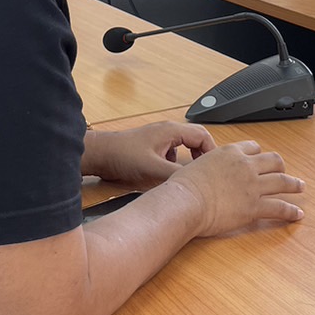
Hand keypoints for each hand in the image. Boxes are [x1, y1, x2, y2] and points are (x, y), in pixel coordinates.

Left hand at [83, 123, 214, 187]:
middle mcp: (168, 130)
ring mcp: (160, 137)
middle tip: (207, 171)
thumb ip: (174, 175)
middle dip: (204, 154)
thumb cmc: (122, 156)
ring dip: (191, 158)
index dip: (211, 153)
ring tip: (191, 174)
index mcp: (172, 131)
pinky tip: (170, 174)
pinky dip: (177, 161)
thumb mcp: (152, 169)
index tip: (213, 168)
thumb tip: (193, 184)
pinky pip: (173, 150)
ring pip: (185, 144)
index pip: (203, 137)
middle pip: (197, 138)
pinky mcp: (153, 145)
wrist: (101, 154)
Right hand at [174, 140, 304, 234]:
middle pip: (272, 160)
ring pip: (281, 181)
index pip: (252, 148)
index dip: (258, 154)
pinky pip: (279, 207)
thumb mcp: (193, 166)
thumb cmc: (183, 187)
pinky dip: (291, 211)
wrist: (185, 201)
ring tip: (300, 186)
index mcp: (229, 153)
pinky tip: (297, 214)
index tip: (261, 158)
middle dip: (280, 165)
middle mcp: (245, 165)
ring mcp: (252, 185)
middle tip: (284, 171)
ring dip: (293, 184)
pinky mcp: (254, 206)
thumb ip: (204, 167)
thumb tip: (200, 174)